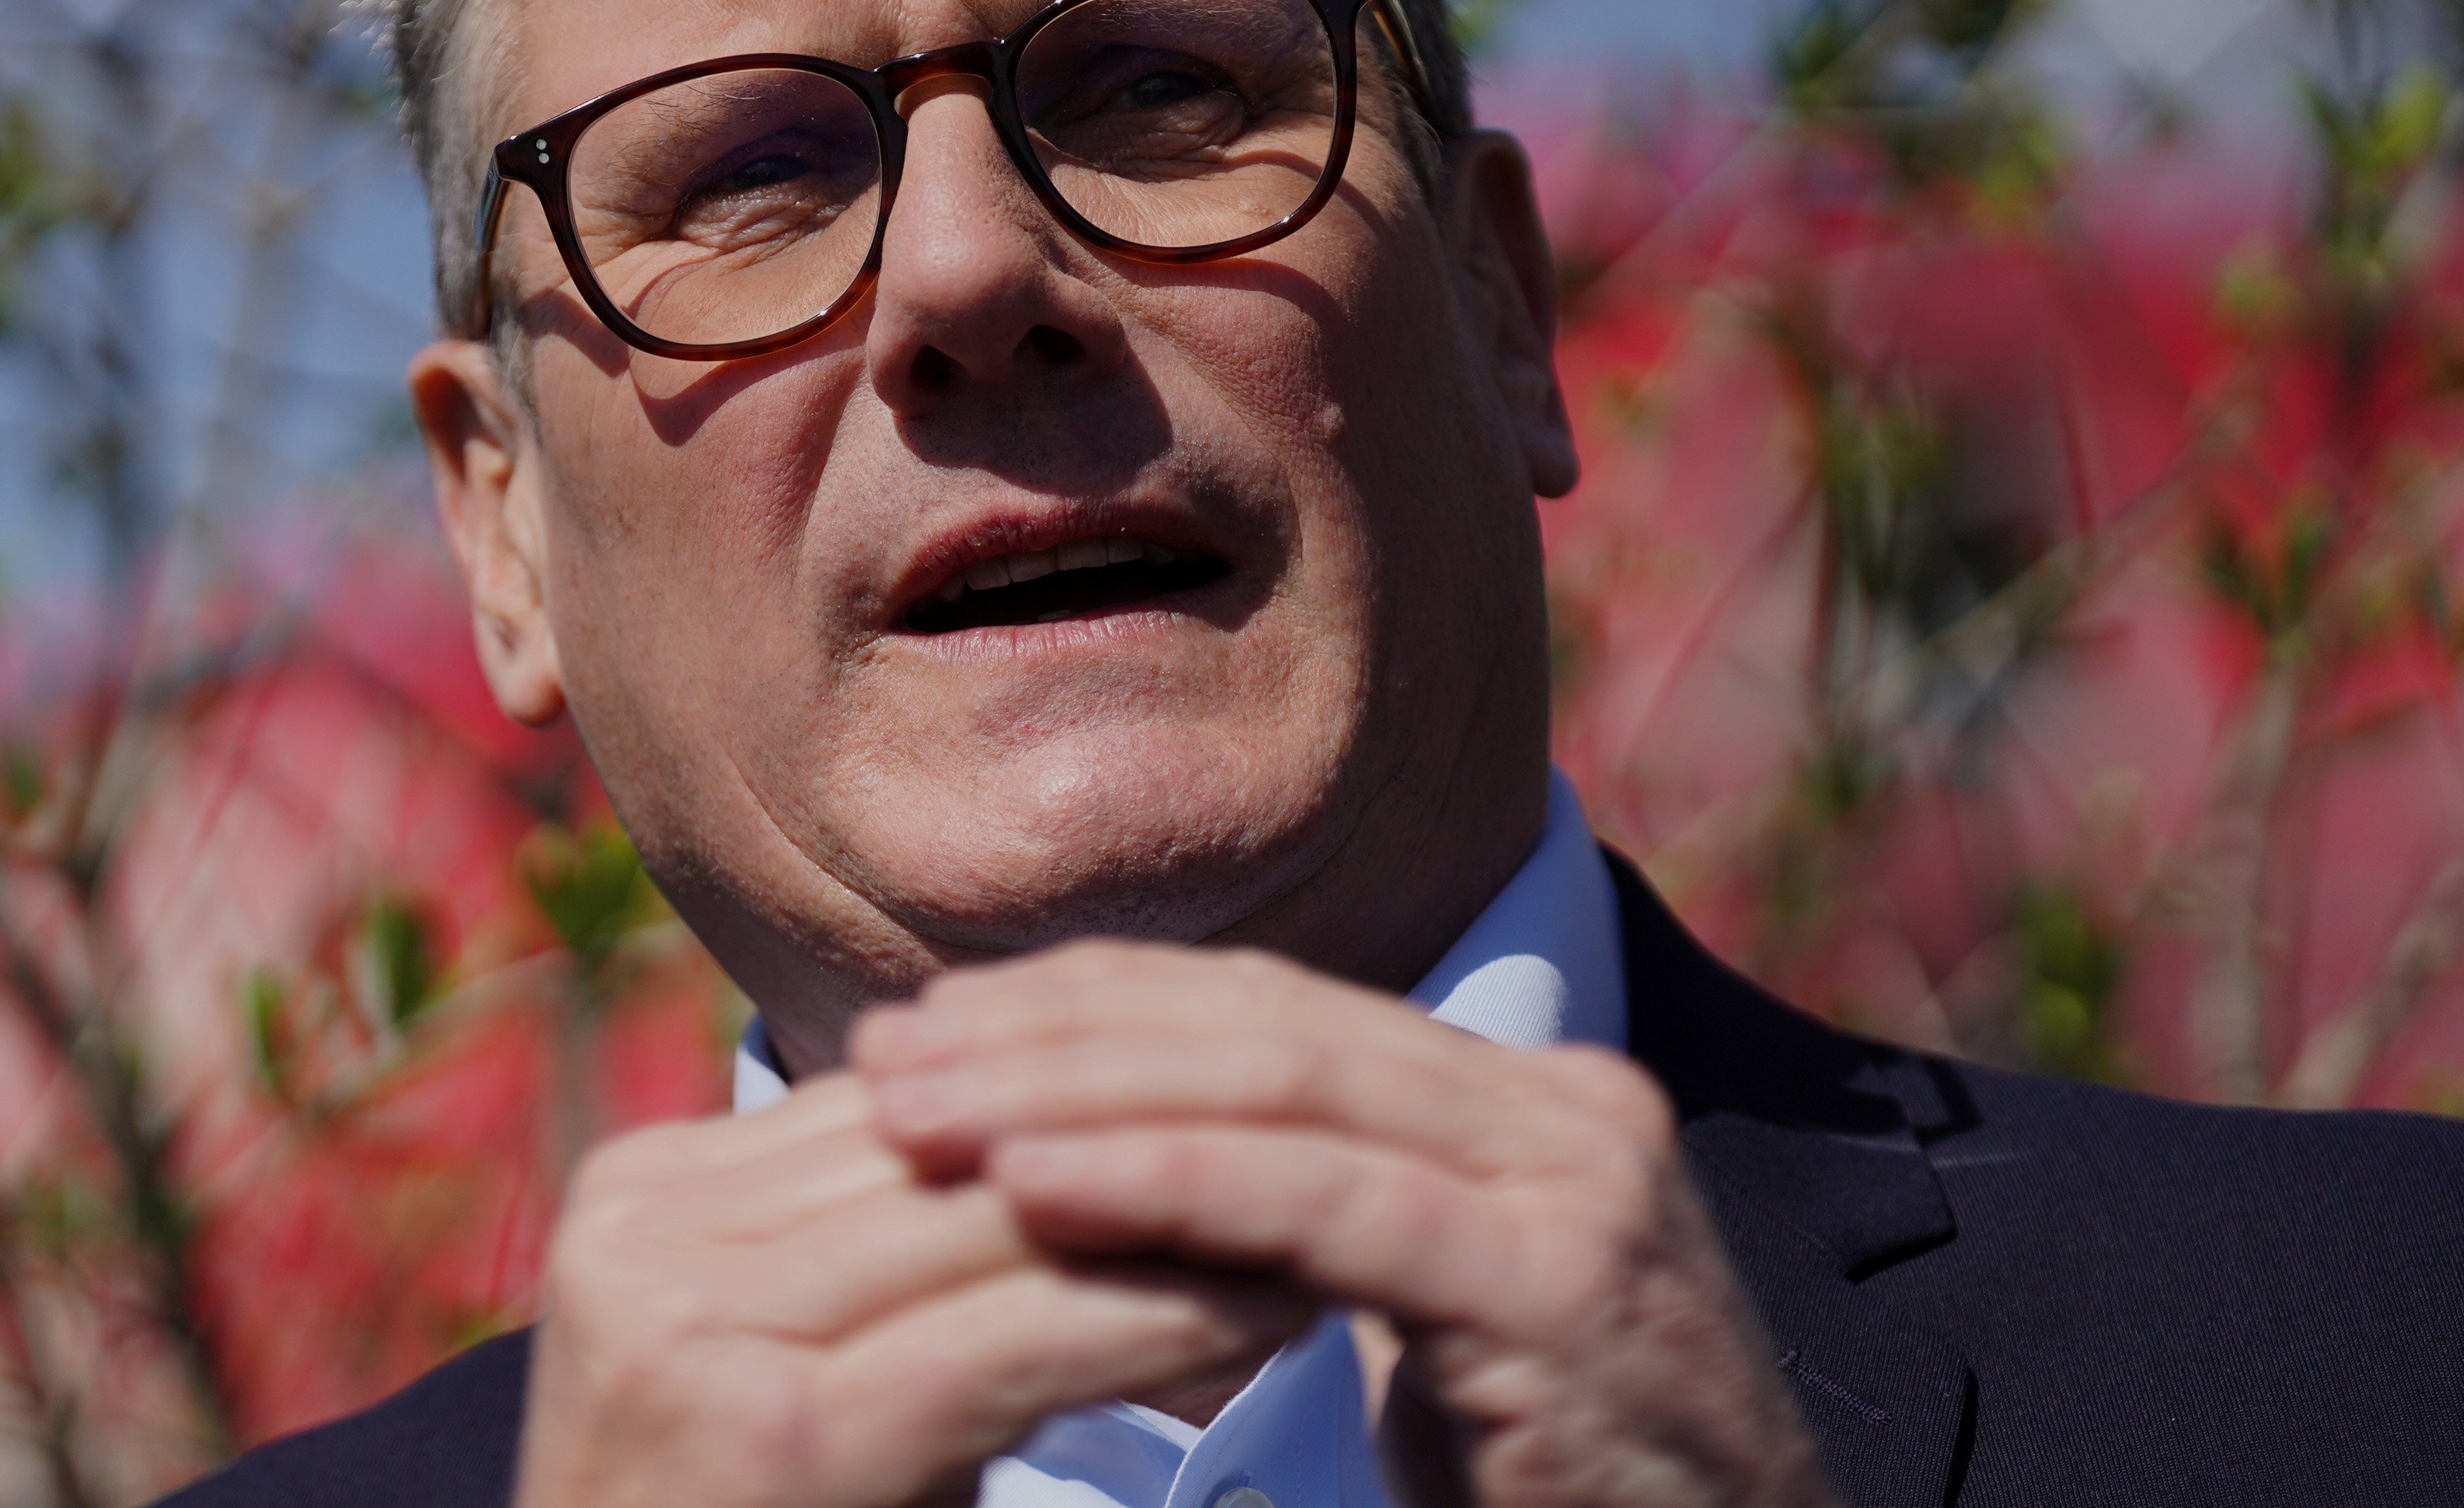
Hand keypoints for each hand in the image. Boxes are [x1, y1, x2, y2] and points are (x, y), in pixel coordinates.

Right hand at [516, 1069, 1313, 1507]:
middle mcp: (642, 1228)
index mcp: (647, 1193)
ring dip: (1178, 1214)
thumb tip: (1082, 1138)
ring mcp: (683, 1317)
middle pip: (951, 1147)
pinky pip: (1008, 1335)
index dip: (1083, 1090)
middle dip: (1144, 1139)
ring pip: (995, 1223)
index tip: (1244, 1089)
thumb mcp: (814, 1372)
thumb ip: (900, 1256)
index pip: (903, 1103)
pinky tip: (1270, 1314)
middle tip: (1320, 1133)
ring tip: (1328, 1210)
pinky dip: (1154, 1319)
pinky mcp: (768, 1418)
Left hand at [850, 942, 1838, 1507]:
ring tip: (922, 1116)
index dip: (1086, 1005)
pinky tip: (1039, 1187)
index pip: (1265, 1009)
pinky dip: (1173, 1185)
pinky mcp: (1563, 1286)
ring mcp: (1579, 1186)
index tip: (925, 1027)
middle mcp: (1562, 1109)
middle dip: (1053, 1034)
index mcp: (1514, 1102)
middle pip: (1262, 1027)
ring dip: (1077, 1096)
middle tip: (884, 1060)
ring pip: (1287, 1093)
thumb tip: (1080, 1165)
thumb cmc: (1540, 1496)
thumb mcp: (1403, 1328)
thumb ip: (1294, 1232)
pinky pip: (1335, 1213)